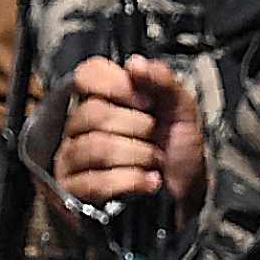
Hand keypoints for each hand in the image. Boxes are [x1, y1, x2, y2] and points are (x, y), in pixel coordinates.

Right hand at [56, 55, 201, 208]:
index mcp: (105, 100)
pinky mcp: (74, 189)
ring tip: (153, 161)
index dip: (117, 85)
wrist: (187, 195)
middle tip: (155, 138)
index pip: (88, 76)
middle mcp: (81, 126)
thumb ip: (163, 82)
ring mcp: (73, 157)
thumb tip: (135, 63)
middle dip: (138, 127)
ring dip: (137, 156)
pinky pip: (95, 181)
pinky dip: (131, 181)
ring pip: (95, 147)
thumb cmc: (179, 153)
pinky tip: (148, 181)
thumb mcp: (182, 111)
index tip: (147, 102)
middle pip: (95, 113)